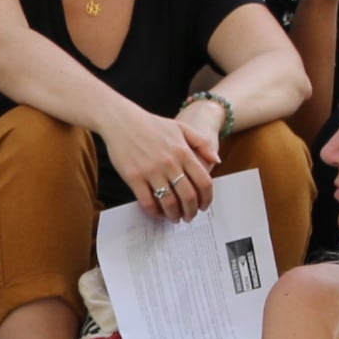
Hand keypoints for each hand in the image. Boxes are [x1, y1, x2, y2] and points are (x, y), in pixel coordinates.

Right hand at [105, 104, 219, 223]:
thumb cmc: (151, 124)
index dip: (206, 198)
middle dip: (192, 211)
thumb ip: (202, 143)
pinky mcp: (134, 177)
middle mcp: (170, 163)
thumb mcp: (181, 127)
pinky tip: (157, 213)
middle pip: (188, 196)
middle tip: (190, 216)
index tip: (204, 206)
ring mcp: (151, 171)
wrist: (121, 121)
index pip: (203, 182)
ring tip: (175, 217)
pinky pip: (147, 201)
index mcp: (183, 152)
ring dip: (174, 214)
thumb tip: (216, 161)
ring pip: (169, 201)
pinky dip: (154, 211)